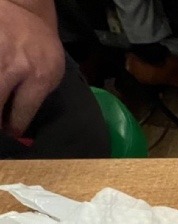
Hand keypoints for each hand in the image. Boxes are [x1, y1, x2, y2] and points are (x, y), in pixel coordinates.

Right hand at [0, 0, 64, 136]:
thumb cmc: (41, 47)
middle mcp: (15, 66)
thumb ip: (36, 98)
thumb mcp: (51, 74)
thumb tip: (17, 127)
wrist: (25, 9)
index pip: (21, 113)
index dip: (12, 129)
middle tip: (0, 131)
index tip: (9, 135)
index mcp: (39, 76)